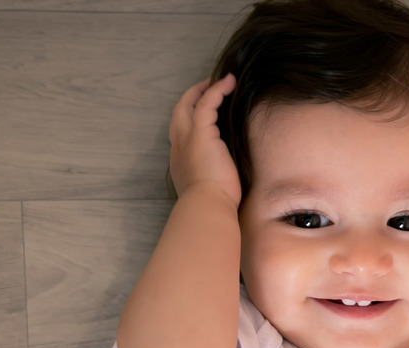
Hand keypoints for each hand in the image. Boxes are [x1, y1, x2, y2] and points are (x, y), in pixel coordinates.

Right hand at [168, 74, 240, 208]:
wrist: (207, 206)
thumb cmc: (213, 204)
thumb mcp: (209, 189)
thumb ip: (212, 177)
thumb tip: (226, 177)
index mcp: (180, 162)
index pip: (181, 135)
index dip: (189, 122)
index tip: (204, 116)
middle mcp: (179, 147)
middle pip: (178, 113)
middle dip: (190, 99)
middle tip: (205, 89)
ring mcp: (187, 137)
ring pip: (189, 104)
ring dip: (203, 90)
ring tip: (220, 81)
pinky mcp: (201, 132)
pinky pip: (207, 102)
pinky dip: (217, 90)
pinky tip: (230, 82)